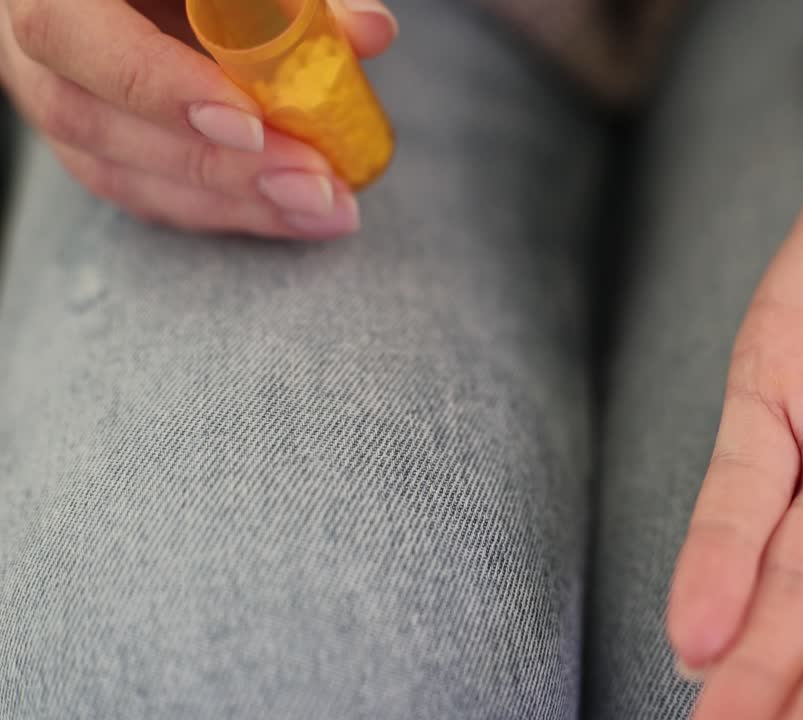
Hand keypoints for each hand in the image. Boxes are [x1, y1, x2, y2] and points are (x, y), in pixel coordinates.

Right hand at [0, 0, 397, 238]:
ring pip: (112, 169)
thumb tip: (370, 32)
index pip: (67, 32)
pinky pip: (137, 188)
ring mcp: (49, 89)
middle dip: (216, 164)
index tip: (249, 124)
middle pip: (92, 118)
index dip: (156, 85)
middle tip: (314, 185)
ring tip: (320, 211)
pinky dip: (218, 207)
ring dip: (227, 201)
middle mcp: (33, 36)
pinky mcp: (88, 136)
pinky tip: (289, 216)